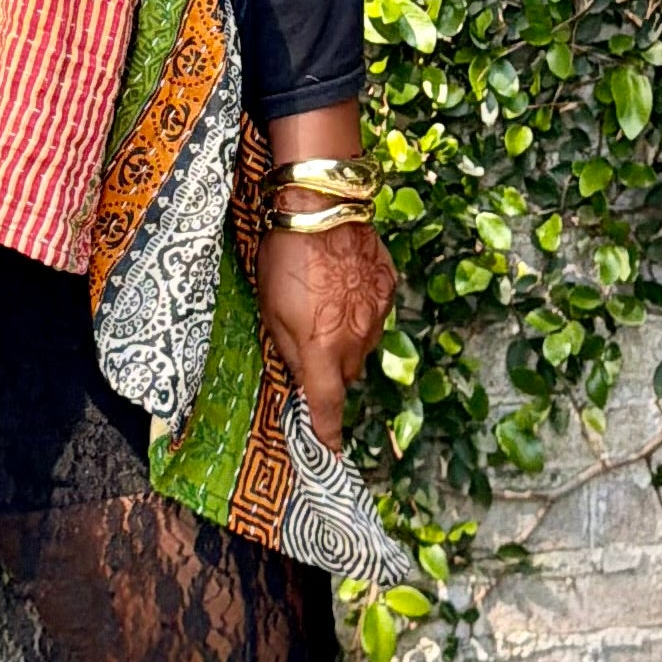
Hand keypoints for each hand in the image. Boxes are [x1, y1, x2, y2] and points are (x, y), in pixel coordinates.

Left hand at [256, 216, 396, 454]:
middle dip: (328, 371)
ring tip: (322, 308)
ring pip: (361, 347)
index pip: (328, 405)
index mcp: (323, 351)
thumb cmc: (285, 260)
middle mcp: (357, 341)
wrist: (324, 209)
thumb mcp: (271, 311)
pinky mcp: (389, 290)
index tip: (330, 452)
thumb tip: (303, 383)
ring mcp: (378, 315)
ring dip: (344, 341)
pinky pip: (374, 317)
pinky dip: (359, 313)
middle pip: (345, 375)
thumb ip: (290, 353)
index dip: (328, 432)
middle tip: (307, 345)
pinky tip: (341, 288)